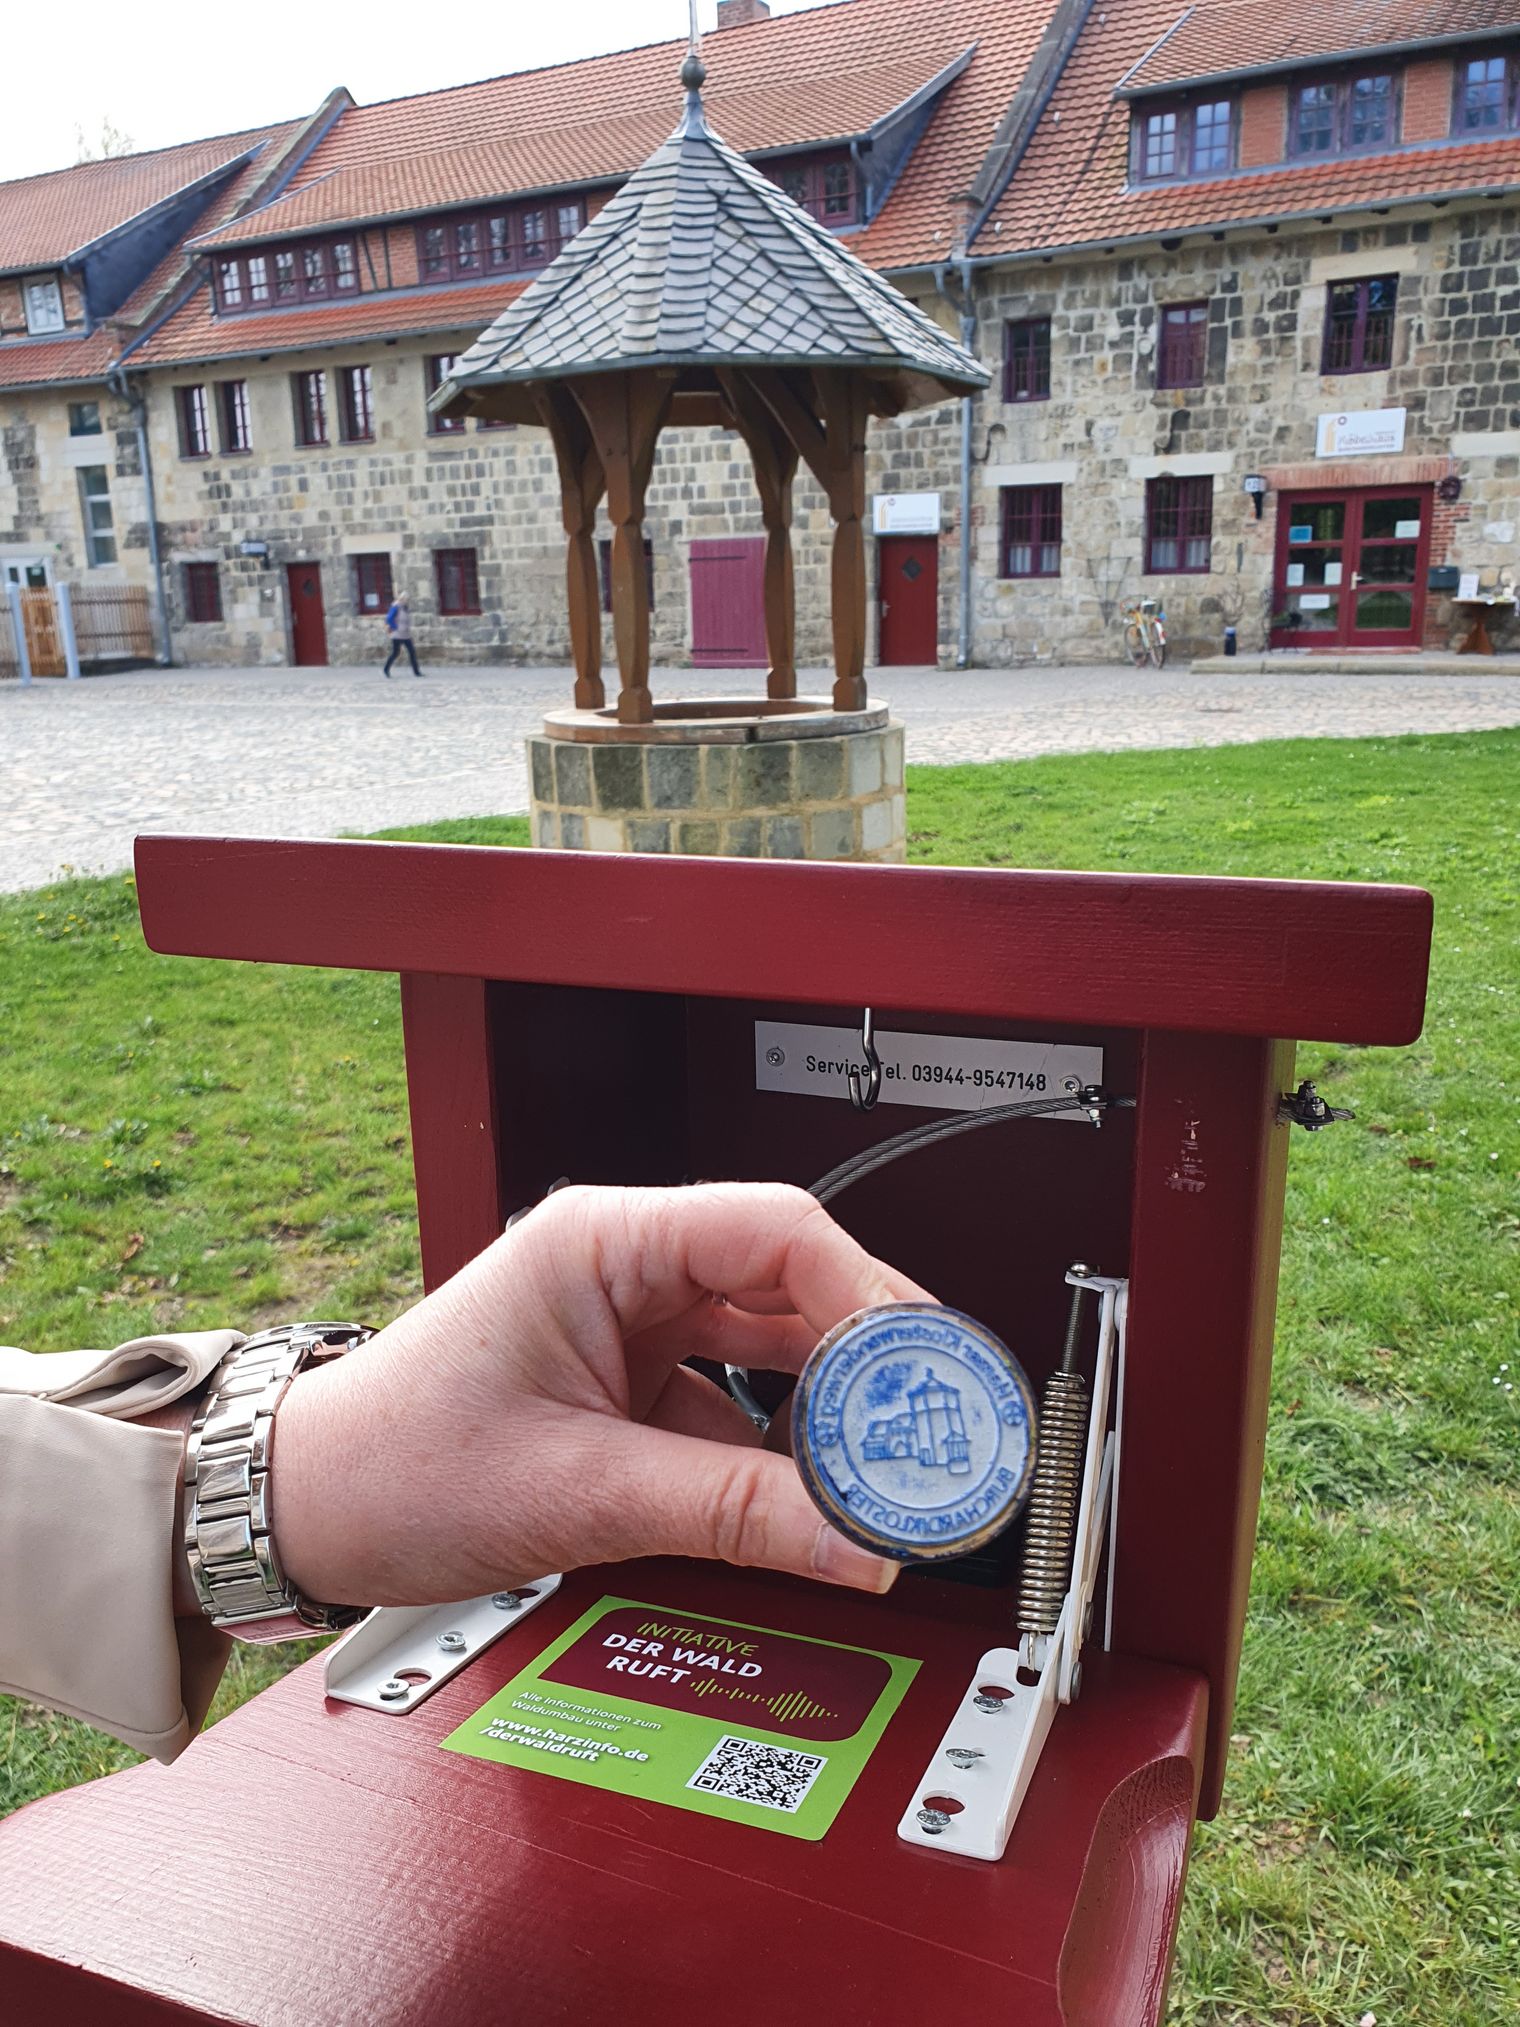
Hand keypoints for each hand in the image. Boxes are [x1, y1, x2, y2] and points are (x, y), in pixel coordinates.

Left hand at [270, 1184, 931, 1607]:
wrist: (303, 1505)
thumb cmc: (393, 1460)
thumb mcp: (580, 1491)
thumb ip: (731, 1512)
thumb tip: (852, 1539)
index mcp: (602, 1239)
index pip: (776, 1229)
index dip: (865, 1295)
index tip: (921, 1370)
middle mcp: (623, 1262)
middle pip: (788, 1281)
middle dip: (864, 1354)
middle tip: (930, 1424)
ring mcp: (628, 1319)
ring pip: (766, 1342)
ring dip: (827, 1405)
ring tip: (887, 1464)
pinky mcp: (628, 1378)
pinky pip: (732, 1397)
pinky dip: (777, 1446)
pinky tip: (812, 1494)